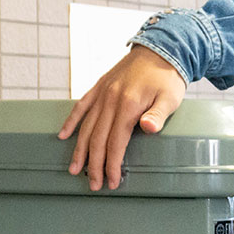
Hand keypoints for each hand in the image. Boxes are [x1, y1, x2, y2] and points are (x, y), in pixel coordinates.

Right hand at [58, 45, 186, 190]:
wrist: (160, 49)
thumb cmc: (167, 78)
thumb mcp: (170, 98)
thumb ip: (158, 115)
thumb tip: (147, 128)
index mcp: (128, 105)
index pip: (115, 143)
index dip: (111, 164)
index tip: (111, 181)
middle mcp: (110, 100)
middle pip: (97, 139)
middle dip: (94, 165)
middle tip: (93, 184)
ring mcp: (102, 93)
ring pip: (86, 126)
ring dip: (80, 150)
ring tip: (74, 169)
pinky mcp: (99, 87)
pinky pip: (81, 106)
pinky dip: (71, 122)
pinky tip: (64, 136)